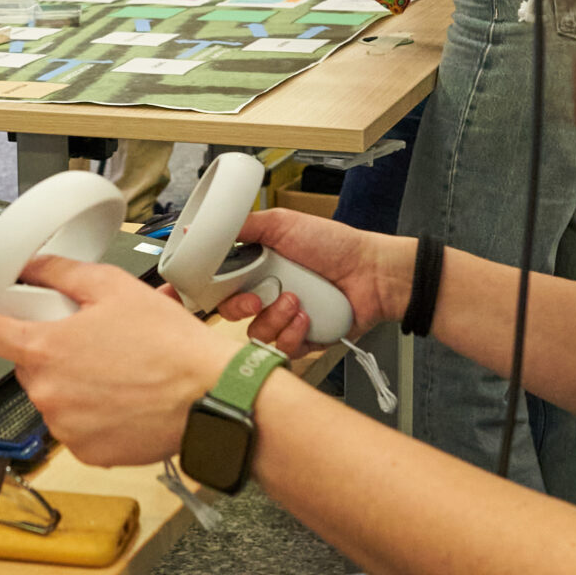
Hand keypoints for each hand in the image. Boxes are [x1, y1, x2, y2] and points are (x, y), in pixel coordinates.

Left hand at [0, 256, 240, 465]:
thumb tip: (31, 266)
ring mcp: (66, 428)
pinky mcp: (88, 453)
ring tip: (119, 371)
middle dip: (53, 350)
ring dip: (75, 384)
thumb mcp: (114, 287)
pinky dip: (94, 414)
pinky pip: (77, 428)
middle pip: (31, 365)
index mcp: (45, 349)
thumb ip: (62, 273)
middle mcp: (48, 394)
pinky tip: (124, 400)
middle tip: (93, 339)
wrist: (210, 397)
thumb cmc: (169, 344)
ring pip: (56, 397)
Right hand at [217, 209, 406, 355]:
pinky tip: (308, 318)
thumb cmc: (334, 245)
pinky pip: (282, 350)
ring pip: (256, 335)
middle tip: (257, 300)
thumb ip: (244, 226)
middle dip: (240, 309)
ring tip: (297, 302)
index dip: (212, 292)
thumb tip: (203, 226)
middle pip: (232, 315)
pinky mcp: (302, 341)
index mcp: (257, 268)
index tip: (213, 290)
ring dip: (275, 319)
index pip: (221, 286)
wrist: (371, 271)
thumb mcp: (283, 224)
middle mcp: (267, 295)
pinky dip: (293, 335)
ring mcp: (284, 320)